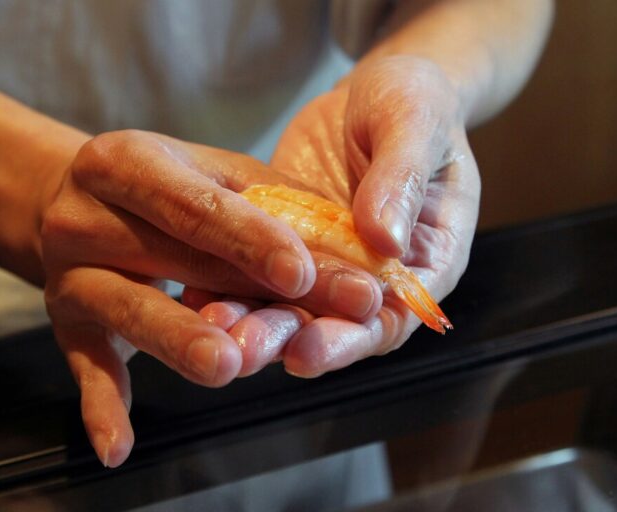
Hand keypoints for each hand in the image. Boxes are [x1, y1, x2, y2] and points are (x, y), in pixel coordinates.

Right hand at [40, 130, 381, 465]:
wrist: (66, 203)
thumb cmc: (163, 188)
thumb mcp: (213, 174)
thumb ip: (279, 204)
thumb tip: (356, 245)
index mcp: (126, 163)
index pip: (197, 206)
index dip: (250, 239)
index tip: (303, 272)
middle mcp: (86, 217)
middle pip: (176, 260)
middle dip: (251, 295)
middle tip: (316, 327)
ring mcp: (71, 275)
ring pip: (131, 311)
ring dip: (178, 342)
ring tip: (226, 365)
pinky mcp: (66, 327)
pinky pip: (86, 368)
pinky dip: (100, 408)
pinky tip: (118, 447)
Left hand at [187, 56, 479, 376]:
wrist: (374, 91)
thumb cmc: (416, 102)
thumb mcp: (417, 127)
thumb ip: (401, 181)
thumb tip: (383, 241)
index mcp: (423, 263)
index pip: (389, 319)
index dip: (348, 340)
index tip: (305, 350)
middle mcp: (373, 277)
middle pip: (331, 325)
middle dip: (286, 338)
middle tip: (242, 348)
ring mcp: (325, 262)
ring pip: (288, 305)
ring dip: (250, 321)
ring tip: (210, 326)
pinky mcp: (286, 243)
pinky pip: (256, 269)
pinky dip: (227, 284)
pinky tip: (193, 292)